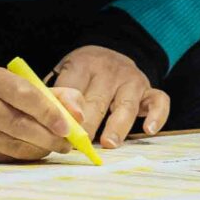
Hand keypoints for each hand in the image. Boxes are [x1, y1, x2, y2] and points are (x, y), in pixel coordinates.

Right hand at [0, 66, 78, 164]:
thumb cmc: (6, 100)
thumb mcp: (31, 90)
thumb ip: (61, 98)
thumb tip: (79, 116)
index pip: (24, 94)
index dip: (48, 112)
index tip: (67, 128)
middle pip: (16, 123)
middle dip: (47, 137)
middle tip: (66, 145)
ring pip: (10, 143)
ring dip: (37, 150)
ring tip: (53, 148)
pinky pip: (0, 156)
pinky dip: (22, 157)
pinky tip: (33, 152)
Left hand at [50, 45, 169, 149]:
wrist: (110, 53)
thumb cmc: (82, 73)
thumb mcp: (63, 73)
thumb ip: (55, 93)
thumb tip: (41, 121)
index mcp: (82, 64)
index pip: (72, 90)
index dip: (65, 113)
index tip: (59, 132)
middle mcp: (109, 70)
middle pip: (97, 101)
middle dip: (88, 125)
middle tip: (78, 146)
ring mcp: (132, 79)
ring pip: (125, 104)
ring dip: (116, 125)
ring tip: (108, 143)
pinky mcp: (149, 89)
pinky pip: (159, 101)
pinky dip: (156, 115)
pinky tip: (148, 130)